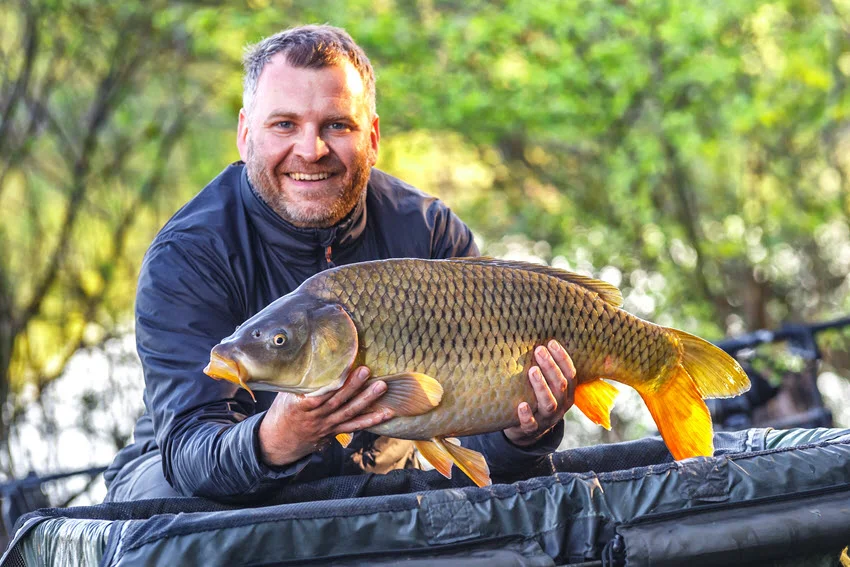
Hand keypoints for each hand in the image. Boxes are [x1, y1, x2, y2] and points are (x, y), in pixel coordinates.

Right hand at [258, 366, 393, 466]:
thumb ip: (299, 380)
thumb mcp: (284, 394)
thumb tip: (308, 355)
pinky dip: (369, 421)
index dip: (332, 381)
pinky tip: (384, 414)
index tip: (344, 366)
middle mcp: (315, 416)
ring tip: (381, 387)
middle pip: (337, 401)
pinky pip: (354, 426)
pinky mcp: (334, 431)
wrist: (279, 442)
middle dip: (353, 386)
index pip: (319, 393)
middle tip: (367, 371)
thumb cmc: (282, 412)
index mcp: (301, 406)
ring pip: (348, 413)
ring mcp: (326, 425)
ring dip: (366, 400)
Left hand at [504, 340, 575, 446]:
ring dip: (541, 386)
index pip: (570, 374)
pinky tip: (521, 405)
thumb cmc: (536, 398)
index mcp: (567, 394)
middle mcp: (560, 406)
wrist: (528, 431)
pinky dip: (526, 415)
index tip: (552, 342)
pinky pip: (530, 424)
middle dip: (551, 367)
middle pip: (560, 386)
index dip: (563, 358)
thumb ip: (547, 369)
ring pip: (549, 403)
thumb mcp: (548, 386)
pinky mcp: (531, 429)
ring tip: (532, 371)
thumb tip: (538, 337)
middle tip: (539, 351)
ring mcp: (547, 419)